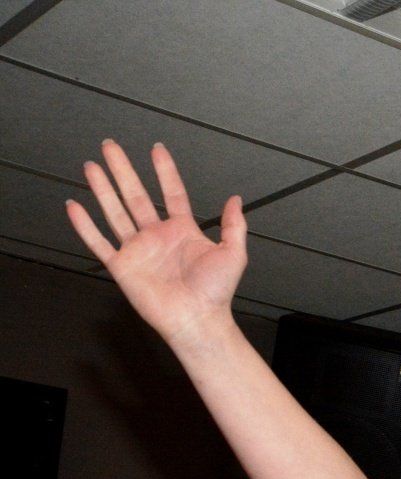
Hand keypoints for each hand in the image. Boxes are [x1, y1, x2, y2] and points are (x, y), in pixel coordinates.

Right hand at [65, 140, 246, 347]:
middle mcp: (157, 236)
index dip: (164, 171)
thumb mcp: (233, 254)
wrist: (198, 320)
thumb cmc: (216, 292)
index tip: (156, 149)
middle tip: (111, 146)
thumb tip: (236, 199)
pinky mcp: (122, 266)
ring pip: (115, 212)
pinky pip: (99, 242)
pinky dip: (85, 226)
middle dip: (123, 170)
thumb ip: (234, 226)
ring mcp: (138, 249)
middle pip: (135, 195)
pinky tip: (74, 206)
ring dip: (102, 189)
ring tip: (91, 166)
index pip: (171, 193)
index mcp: (182, 230)